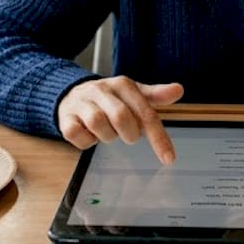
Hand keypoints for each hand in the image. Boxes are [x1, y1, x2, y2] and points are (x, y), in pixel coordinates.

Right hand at [57, 77, 183, 163]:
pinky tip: (89, 134)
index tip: (168, 158)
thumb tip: (178, 90)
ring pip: (98, 124)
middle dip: (128, 134)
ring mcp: (81, 103)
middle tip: (126, 134)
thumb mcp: (134, 94)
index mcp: (122, 85)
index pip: (146, 112)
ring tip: (106, 131)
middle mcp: (101, 90)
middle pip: (121, 117)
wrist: (71, 94)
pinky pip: (77, 134)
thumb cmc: (109, 98)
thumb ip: (156, 95)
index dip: (158, 137)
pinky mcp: (65, 117)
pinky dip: (87, 141)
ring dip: (106, 136)